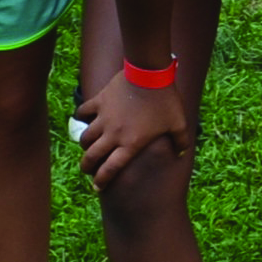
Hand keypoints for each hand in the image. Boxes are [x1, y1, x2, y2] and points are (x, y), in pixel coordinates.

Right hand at [71, 70, 190, 189]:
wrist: (150, 74)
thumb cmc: (165, 101)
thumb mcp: (179, 123)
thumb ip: (180, 141)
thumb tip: (181, 154)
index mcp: (131, 144)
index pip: (111, 169)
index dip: (101, 180)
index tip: (97, 187)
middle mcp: (113, 134)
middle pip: (91, 157)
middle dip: (86, 166)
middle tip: (87, 168)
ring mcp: (104, 118)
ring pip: (85, 137)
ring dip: (84, 144)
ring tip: (87, 145)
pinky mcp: (99, 101)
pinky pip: (83, 112)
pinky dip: (80, 116)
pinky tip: (83, 118)